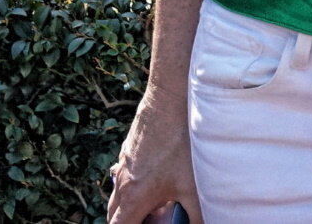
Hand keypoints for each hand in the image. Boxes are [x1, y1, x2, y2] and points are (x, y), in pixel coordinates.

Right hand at [107, 81, 199, 223]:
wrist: (170, 98)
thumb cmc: (182, 142)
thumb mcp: (194, 186)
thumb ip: (196, 215)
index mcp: (134, 197)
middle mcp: (123, 182)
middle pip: (115, 214)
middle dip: (129, 222)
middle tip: (153, 219)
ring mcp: (124, 163)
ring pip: (120, 193)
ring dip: (132, 203)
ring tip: (158, 203)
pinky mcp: (130, 148)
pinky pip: (126, 174)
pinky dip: (136, 183)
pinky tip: (159, 177)